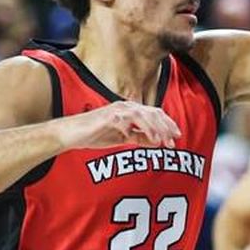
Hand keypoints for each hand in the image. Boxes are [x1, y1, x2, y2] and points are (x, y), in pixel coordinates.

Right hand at [62, 102, 179, 151]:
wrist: (72, 134)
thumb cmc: (95, 135)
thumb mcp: (122, 138)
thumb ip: (139, 138)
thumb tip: (157, 142)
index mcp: (130, 111)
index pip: (154, 114)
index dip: (167, 124)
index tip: (177, 136)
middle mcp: (126, 107)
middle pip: (153, 113)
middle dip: (166, 127)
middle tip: (175, 141)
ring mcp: (119, 110)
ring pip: (146, 115)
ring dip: (158, 128)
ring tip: (164, 142)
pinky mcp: (111, 116)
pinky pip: (132, 121)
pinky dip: (144, 129)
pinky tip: (152, 139)